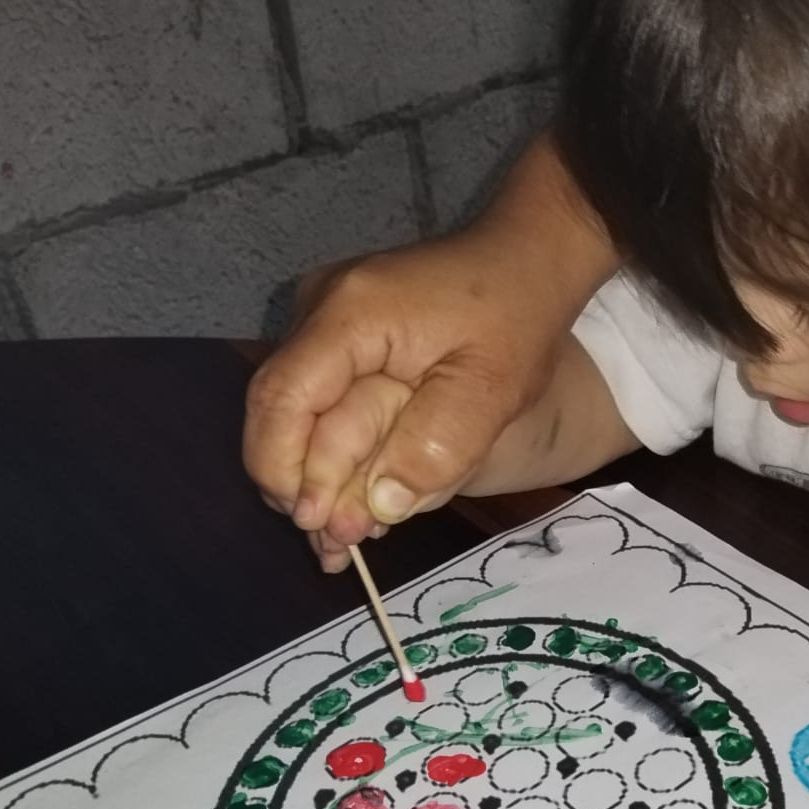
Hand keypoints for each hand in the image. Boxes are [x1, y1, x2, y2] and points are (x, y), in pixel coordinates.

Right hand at [244, 233, 570, 565]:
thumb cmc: (517, 316)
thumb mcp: (492, 390)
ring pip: (296, 413)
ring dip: (319, 477)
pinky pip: (321, 400)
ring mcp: (324, 319)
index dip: (285, 468)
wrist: (529, 258)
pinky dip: (336, 451)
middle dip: (300, 486)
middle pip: (278, 411)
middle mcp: (319, 310)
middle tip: (334, 551)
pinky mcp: (339, 335)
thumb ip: (437, 447)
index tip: (315, 523)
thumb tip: (378, 508)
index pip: (281, 399)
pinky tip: (360, 500)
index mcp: (349, 315)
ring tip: (348, 540)